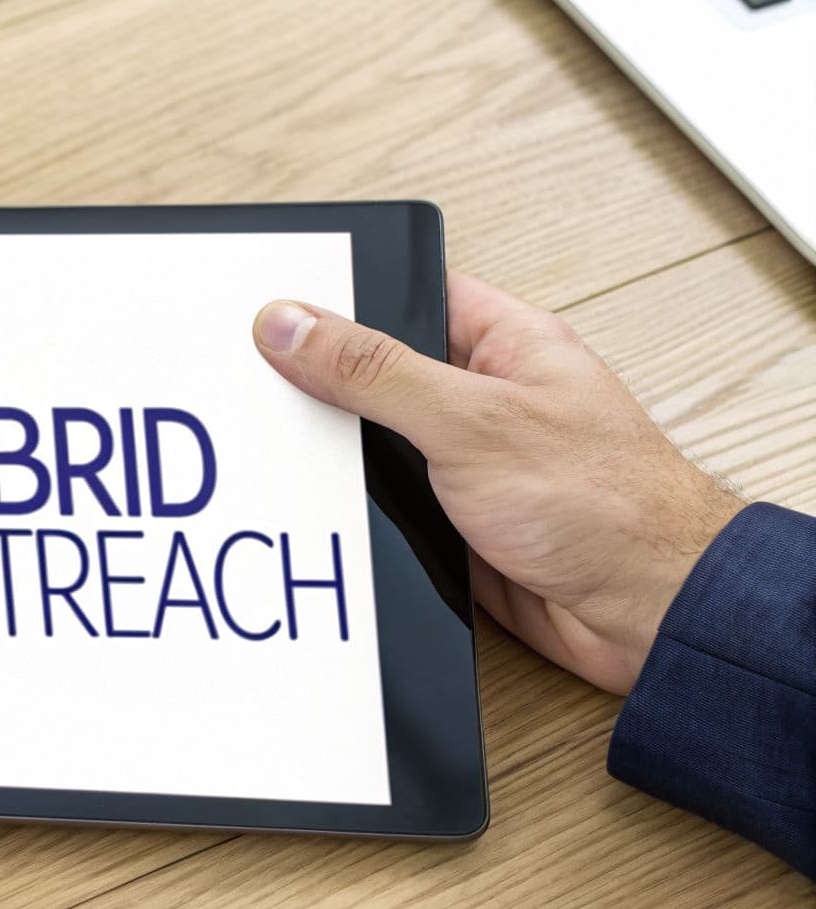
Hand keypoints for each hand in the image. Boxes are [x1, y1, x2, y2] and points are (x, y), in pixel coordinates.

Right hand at [251, 271, 743, 693]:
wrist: (647, 614)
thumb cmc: (608, 505)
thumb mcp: (470, 420)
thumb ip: (374, 371)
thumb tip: (292, 324)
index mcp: (504, 342)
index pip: (408, 294)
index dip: (344, 298)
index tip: (272, 311)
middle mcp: (485, 397)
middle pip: (377, 372)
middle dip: (327, 387)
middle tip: (261, 391)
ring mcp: (468, 462)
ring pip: (376, 445)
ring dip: (344, 460)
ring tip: (290, 458)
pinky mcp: (455, 522)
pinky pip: (386, 506)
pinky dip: (358, 514)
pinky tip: (326, 515)